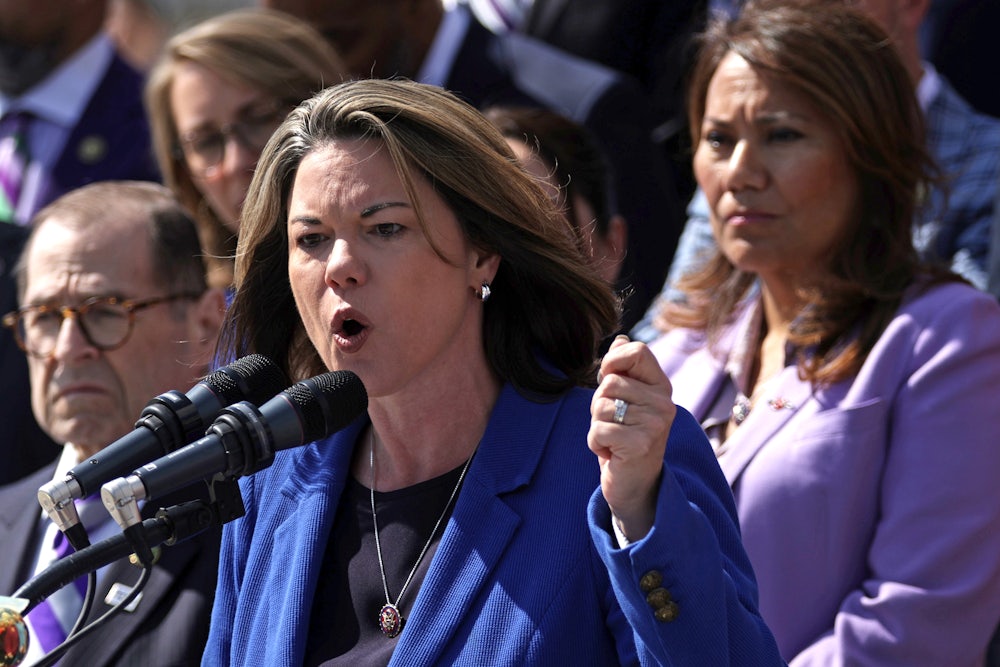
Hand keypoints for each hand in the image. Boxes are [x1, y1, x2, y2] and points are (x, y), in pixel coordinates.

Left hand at [588, 334, 675, 541]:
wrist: (634, 485)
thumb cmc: (625, 438)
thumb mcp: (625, 401)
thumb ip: (623, 371)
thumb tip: (620, 338)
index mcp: (661, 387)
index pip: (637, 351)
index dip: (613, 361)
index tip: (607, 379)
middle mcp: (664, 403)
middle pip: (609, 382)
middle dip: (599, 404)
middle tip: (614, 424)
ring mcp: (655, 424)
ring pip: (601, 406)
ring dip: (597, 426)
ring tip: (614, 439)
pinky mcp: (640, 445)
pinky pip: (598, 430)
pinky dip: (596, 444)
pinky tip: (612, 453)